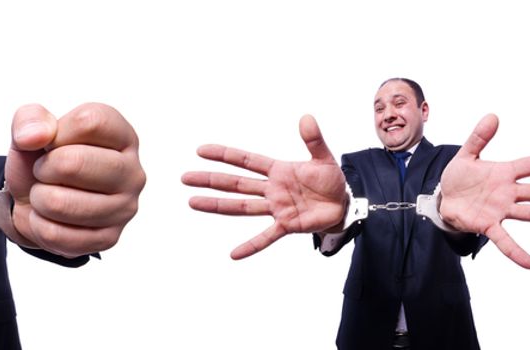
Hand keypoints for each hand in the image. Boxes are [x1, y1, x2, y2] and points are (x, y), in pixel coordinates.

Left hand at [6, 103, 145, 257]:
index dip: (56, 133)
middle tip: (45, 172)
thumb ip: (29, 119)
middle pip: (73, 163)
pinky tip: (50, 218)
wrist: (36, 202)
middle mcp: (132, 172)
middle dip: (43, 169)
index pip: (89, 123)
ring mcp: (124, 208)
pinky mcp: (109, 238)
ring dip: (39, 199)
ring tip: (47, 195)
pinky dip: (39, 225)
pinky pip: (55, 234)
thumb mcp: (31, 130)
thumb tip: (34, 137)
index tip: (51, 144)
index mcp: (122, 136)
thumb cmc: (43, 161)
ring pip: (59, 203)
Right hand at [184, 115, 349, 259]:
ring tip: (193, 202)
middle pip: (236, 183)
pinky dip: (251, 246)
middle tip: (186, 177)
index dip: (225, 155)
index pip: (246, 161)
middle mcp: (272, 189)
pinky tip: (234, 254)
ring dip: (218, 205)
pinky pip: (266, 238)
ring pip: (242, 207)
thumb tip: (307, 117)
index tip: (201, 151)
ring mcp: (277, 208)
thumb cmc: (331, 180)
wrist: (343, 204)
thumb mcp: (324, 158)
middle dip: (211, 180)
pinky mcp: (287, 225)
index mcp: (278, 170)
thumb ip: (314, 140)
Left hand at [436, 114, 529, 268]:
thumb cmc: (458, 178)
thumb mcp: (467, 154)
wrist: (442, 200)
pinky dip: (516, 252)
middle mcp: (511, 192)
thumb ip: (479, 137)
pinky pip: (504, 240)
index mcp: (507, 172)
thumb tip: (493, 116)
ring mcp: (502, 210)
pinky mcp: (487, 226)